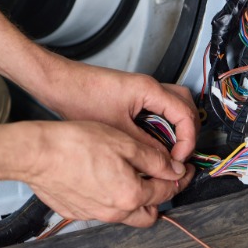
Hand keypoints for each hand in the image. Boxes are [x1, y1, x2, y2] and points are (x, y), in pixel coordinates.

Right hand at [0, 121, 194, 226]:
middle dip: (159, 197)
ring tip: (133, 177)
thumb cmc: (76, 144)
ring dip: (136, 201)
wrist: (37, 154)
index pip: (167, 190)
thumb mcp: (124, 142)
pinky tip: (106, 179)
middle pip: (149, 214)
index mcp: (131, 194)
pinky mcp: (77, 211)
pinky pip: (104, 210)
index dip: (180, 178)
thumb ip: (154, 159)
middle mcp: (115, 212)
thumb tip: (175, 169)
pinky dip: (112, 199)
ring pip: (126, 215)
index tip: (185, 169)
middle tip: (161, 177)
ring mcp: (94, 215)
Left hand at [32, 57, 199, 161]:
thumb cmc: (80, 97)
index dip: (187, 140)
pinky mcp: (134, 97)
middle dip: (188, 133)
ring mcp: (142, 91)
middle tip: (180, 155)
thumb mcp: (117, 130)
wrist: (58, 85)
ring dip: (177, 128)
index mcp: (149, 90)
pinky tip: (154, 141)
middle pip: (186, 107)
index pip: (185, 115)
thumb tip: (165, 162)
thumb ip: (145, 146)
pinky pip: (159, 109)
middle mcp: (150, 87)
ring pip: (175, 106)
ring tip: (171, 150)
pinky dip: (163, 125)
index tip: (179, 158)